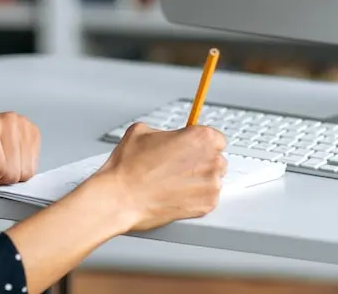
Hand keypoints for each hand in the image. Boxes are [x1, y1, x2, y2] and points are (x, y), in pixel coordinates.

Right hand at [94, 122, 225, 231]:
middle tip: (180, 167)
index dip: (201, 144)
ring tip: (175, 183)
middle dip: (201, 162)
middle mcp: (211, 160)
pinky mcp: (207, 206)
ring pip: (213, 180)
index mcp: (200, 137)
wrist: (121, 198)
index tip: (193, 149)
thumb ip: (163, 132)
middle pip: (217, 159)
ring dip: (199, 180)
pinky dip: (196, 198)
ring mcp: (211, 184)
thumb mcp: (142, 132)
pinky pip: (208, 199)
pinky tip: (177, 195)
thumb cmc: (129, 168)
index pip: (216, 138)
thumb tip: (165, 137)